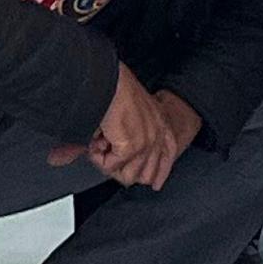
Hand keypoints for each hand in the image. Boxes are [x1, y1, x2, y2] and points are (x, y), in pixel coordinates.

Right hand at [62, 65, 202, 189]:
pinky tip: (94, 142)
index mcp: (160, 122)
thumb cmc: (113, 87)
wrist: (107, 79)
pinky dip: (97, 158)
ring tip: (98, 145)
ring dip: (108, 164)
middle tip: (106, 154)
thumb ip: (121, 135)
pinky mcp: (131, 147)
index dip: (160, 173)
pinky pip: (111, 167)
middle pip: (146, 174)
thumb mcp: (126, 111)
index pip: (168, 154)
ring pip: (128, 176)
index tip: (155, 184)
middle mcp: (157, 134)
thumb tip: (99, 151)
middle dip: (122, 169)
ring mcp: (146, 142)